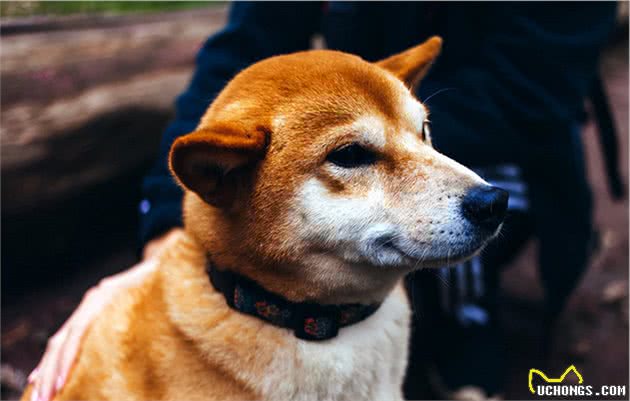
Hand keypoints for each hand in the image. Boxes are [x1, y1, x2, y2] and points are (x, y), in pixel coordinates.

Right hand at [27, 228, 181, 400]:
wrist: (166, 263)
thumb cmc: (168, 282)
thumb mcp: (157, 294)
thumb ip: (150, 314)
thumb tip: (151, 345)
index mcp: (107, 295)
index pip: (78, 331)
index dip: (67, 359)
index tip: (61, 385)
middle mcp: (93, 299)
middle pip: (62, 339)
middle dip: (49, 372)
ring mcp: (89, 305)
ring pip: (59, 340)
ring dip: (46, 370)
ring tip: (38, 396)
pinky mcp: (90, 313)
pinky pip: (65, 339)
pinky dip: (52, 360)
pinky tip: (38, 379)